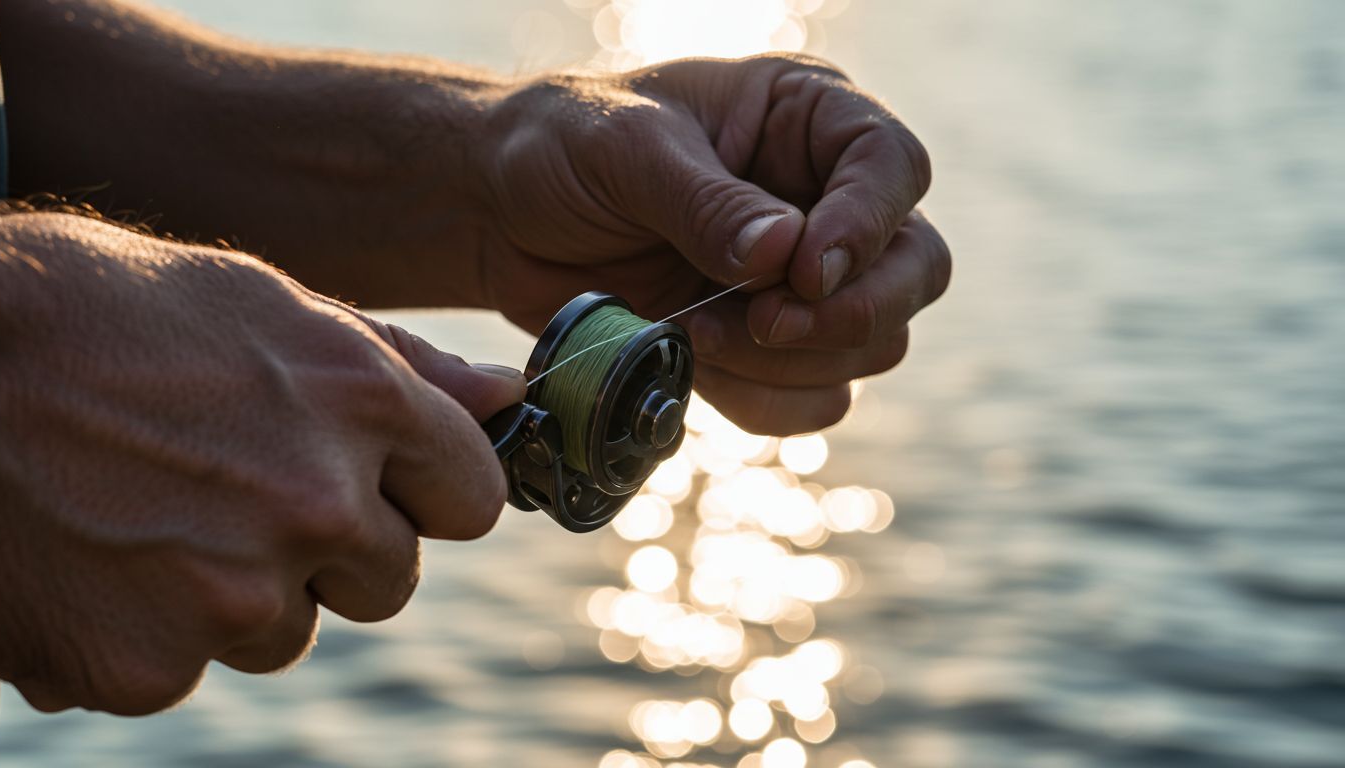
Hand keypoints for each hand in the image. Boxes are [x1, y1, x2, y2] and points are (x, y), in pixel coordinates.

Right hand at [0, 209, 522, 714]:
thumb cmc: (96, 314)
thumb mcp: (261, 302)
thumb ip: (401, 366)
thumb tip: (509, 398)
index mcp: (359, 404)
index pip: (472, 497)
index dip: (422, 489)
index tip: (377, 478)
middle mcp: (315, 505)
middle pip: (389, 579)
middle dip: (332, 546)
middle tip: (231, 485)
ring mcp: (231, 597)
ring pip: (288, 631)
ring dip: (238, 592)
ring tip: (145, 509)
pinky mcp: (145, 667)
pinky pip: (188, 669)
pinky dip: (146, 630)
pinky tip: (89, 556)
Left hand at [473, 54, 950, 434]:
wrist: (499, 214)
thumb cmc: (560, 146)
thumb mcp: (624, 148)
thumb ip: (705, 201)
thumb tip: (784, 255)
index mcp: (806, 119)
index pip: (895, 169)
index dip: (867, 227)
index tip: (802, 271)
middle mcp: (822, 199)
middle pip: (914, 270)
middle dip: (844, 313)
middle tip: (761, 321)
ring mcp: (800, 281)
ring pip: (872, 347)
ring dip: (790, 362)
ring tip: (694, 333)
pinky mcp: (765, 346)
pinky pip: (814, 400)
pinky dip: (764, 402)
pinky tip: (693, 365)